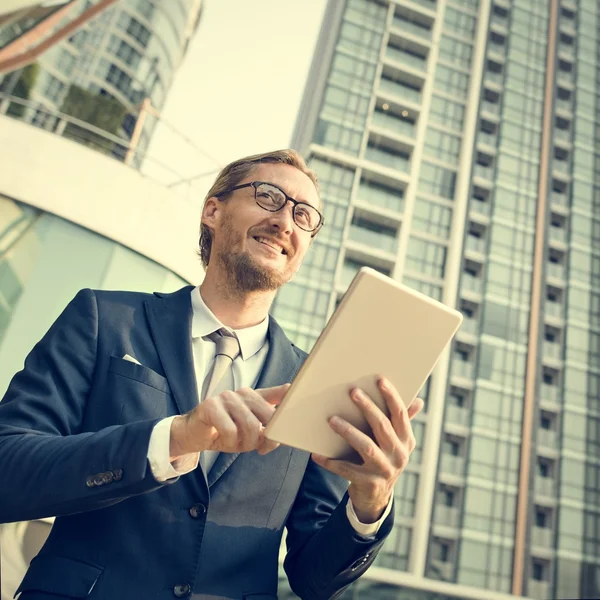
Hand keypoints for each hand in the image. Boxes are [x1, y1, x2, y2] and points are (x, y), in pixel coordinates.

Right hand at [169, 384, 289, 459]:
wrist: (193, 435)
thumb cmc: (225, 433)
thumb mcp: (249, 432)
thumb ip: (265, 429)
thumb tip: (280, 433)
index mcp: (253, 397)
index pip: (275, 393)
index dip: (287, 393)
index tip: (294, 390)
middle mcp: (242, 393)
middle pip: (268, 415)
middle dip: (267, 438)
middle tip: (260, 449)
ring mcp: (226, 397)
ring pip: (250, 425)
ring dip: (247, 443)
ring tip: (238, 445)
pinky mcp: (210, 406)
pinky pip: (231, 430)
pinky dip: (230, 442)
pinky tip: (223, 440)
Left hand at [312, 378, 423, 522]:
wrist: (376, 497)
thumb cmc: (382, 459)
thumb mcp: (395, 443)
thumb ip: (402, 422)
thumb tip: (418, 400)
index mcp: (407, 441)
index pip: (400, 414)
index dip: (391, 396)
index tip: (380, 380)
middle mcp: (399, 455)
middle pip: (382, 426)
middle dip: (367, 407)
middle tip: (353, 392)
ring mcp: (385, 471)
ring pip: (366, 446)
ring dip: (348, 431)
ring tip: (331, 419)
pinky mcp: (369, 483)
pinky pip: (346, 469)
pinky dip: (331, 461)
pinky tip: (317, 454)